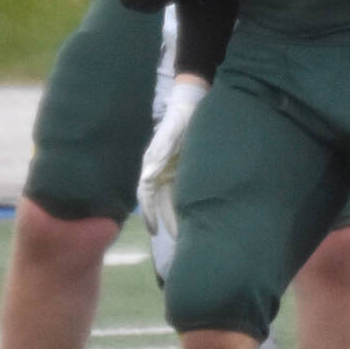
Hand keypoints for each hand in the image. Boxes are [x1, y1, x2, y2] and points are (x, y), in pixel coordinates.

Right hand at [139, 78, 207, 243]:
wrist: (195, 105)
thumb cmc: (179, 119)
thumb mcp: (169, 135)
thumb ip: (159, 154)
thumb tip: (148, 177)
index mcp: (153, 166)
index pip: (148, 196)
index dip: (150, 214)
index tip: (155, 232)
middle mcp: (163, 172)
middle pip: (165, 202)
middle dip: (170, 221)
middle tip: (182, 243)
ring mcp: (176, 172)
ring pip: (177, 200)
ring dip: (182, 217)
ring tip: (191, 236)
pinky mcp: (189, 169)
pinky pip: (188, 191)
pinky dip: (192, 205)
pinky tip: (201, 216)